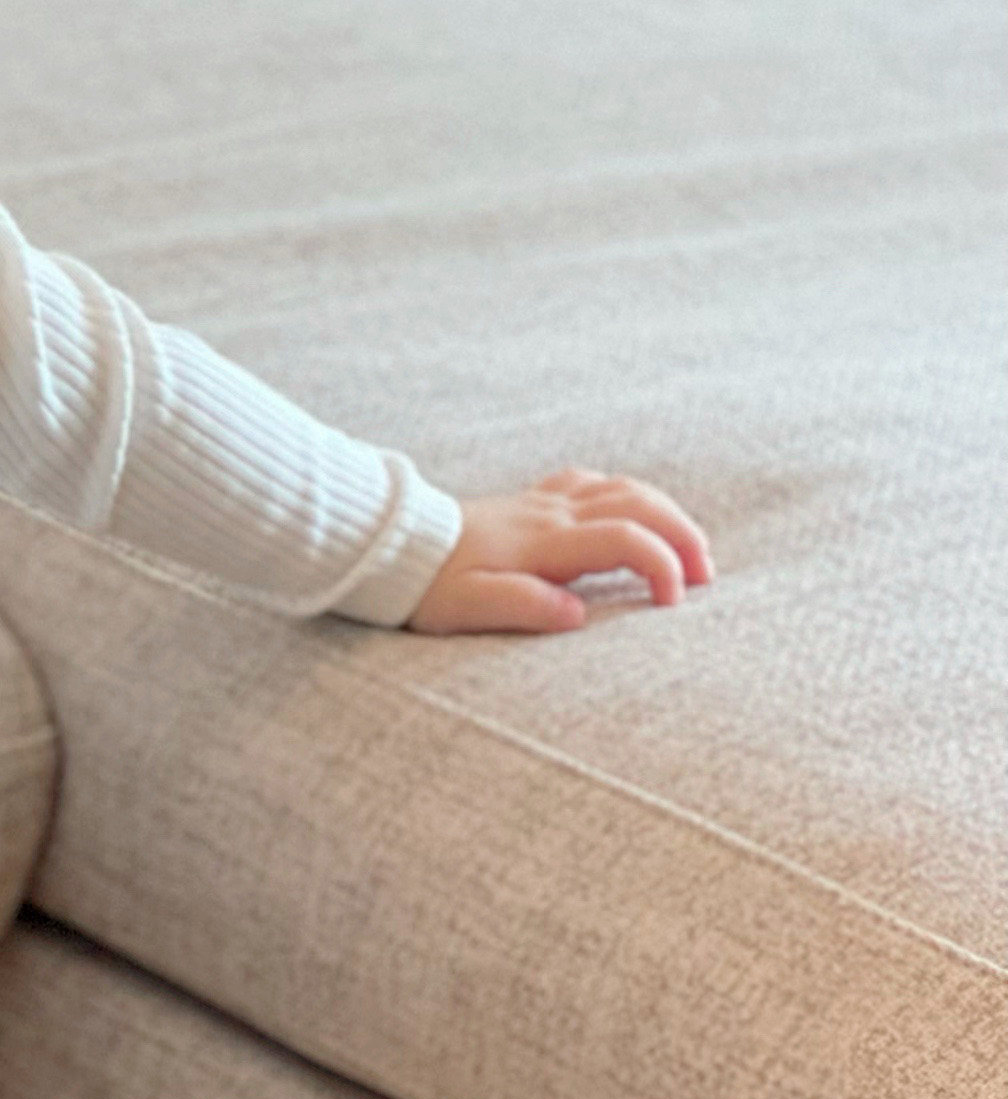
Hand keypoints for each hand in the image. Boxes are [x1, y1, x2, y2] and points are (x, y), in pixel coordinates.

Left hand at [406, 469, 714, 635]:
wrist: (391, 546)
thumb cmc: (429, 585)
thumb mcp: (470, 607)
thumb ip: (525, 608)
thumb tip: (577, 616)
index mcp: (545, 542)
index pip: (624, 539)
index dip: (661, 566)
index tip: (674, 603)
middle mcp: (551, 513)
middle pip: (639, 503)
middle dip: (683, 534)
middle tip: (707, 573)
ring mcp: (542, 501)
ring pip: (623, 487)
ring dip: (665, 512)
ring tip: (688, 547)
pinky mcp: (531, 501)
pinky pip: (592, 482)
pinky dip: (627, 494)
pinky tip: (633, 513)